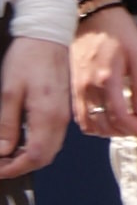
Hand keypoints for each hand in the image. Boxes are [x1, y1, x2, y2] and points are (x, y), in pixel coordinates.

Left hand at [0, 35, 70, 176]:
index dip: (13, 168)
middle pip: (44, 157)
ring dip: (28, 157)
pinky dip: (36, 146)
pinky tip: (19, 140)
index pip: (34, 156)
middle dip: (20, 166)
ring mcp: (63, 115)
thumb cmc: (28, 57)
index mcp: (47, 116)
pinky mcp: (62, 109)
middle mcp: (60, 119)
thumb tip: (2, 151)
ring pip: (49, 149)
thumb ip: (7, 124)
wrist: (48, 35)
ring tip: (5, 154)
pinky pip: (52, 137)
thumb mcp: (9, 91)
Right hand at [72, 8, 136, 143]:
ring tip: (126, 124)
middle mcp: (88, 88)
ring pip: (90, 124)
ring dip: (109, 131)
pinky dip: (94, 124)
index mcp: (107, 80)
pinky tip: (107, 119)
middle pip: (105, 125)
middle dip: (126, 132)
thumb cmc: (119, 31)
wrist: (93, 15)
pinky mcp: (73, 86)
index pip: (121, 117)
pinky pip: (80, 116)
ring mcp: (78, 88)